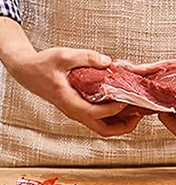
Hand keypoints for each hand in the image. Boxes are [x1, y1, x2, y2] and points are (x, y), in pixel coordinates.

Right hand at [6, 47, 144, 136]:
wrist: (27, 70)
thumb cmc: (43, 64)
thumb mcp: (64, 55)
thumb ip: (87, 57)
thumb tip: (108, 62)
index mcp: (68, 101)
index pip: (94, 113)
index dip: (113, 109)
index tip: (127, 98)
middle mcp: (74, 110)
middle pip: (102, 129)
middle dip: (123, 125)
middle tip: (140, 113)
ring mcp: (77, 111)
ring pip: (102, 126)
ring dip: (121, 121)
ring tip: (138, 108)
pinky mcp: (80, 107)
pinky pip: (99, 118)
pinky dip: (114, 115)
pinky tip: (125, 101)